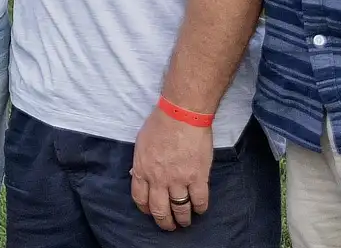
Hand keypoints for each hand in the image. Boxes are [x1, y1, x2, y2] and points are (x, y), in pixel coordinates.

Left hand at [130, 106, 212, 231]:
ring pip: (180, 209)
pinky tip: (200, 209)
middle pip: (160, 210)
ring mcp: (179, 180)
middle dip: (164, 222)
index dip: (146, 209)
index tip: (151, 212)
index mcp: (143, 169)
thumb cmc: (160, 123)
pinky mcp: (198, 177)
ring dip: (183, 219)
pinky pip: (199, 200)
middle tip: (169, 225)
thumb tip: (140, 174)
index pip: (140, 198)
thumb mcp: (141, 143)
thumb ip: (141, 162)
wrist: (182, 114)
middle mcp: (158, 179)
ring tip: (185, 222)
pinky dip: (200, 208)